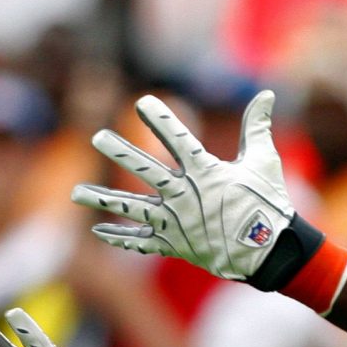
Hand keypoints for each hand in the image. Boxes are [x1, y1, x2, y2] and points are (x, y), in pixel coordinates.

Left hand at [71, 93, 302, 283]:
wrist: (269, 253)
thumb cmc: (268, 204)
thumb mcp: (264, 162)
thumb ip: (257, 126)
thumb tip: (268, 94)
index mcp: (206, 171)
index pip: (178, 138)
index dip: (160, 119)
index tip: (141, 102)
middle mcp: (185, 195)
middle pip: (145, 169)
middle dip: (120, 152)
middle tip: (97, 137)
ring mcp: (177, 221)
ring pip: (132, 208)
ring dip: (103, 199)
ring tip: (76, 191)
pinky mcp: (175, 244)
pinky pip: (142, 241)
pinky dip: (120, 237)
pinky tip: (98, 230)